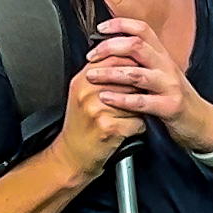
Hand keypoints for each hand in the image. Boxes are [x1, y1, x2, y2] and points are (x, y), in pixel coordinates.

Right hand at [54, 58, 148, 179]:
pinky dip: (139, 128)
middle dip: (139, 89)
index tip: (141, 72)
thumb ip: (100, 74)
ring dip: (140, 109)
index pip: (114, 58)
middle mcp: (88, 92)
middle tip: (137, 100)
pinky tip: (128, 131)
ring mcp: (97, 109)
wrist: (72, 155)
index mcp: (82, 80)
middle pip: (129, 78)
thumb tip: (127, 57)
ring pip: (136, 100)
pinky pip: (138, 121)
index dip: (133, 63)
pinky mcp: (109, 127)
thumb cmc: (81, 125)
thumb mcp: (83, 94)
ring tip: (129, 117)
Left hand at [81, 18, 212, 154]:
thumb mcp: (161, 75)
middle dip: (109, 48)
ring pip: (136, 73)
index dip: (121, 25)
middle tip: (90, 57)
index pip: (143, 30)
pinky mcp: (170, 107)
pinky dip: (121, 99)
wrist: (202, 123)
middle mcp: (167, 67)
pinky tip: (105, 98)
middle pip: (136, 46)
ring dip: (110, 73)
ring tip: (91, 76)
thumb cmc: (175, 99)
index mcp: (163, 56)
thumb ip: (142, 62)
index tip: (100, 28)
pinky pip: (142, 101)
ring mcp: (170, 86)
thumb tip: (113, 50)